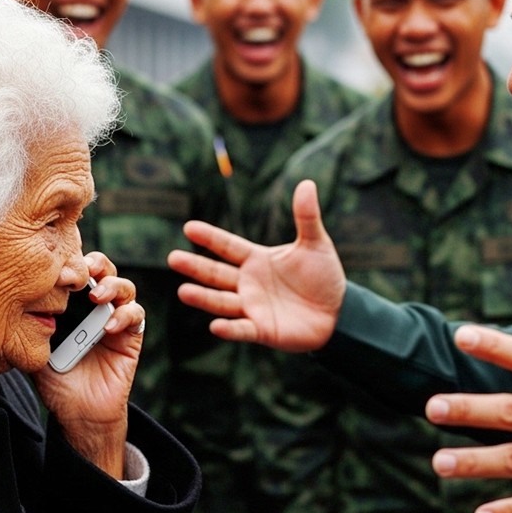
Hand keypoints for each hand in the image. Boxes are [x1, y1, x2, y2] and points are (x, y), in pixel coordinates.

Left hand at [33, 251, 145, 477]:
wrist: (78, 413)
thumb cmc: (57, 381)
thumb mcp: (36, 349)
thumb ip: (31, 327)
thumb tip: (14, 305)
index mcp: (74, 305)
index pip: (77, 272)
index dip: (71, 265)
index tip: (56, 272)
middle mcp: (97, 307)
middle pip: (104, 270)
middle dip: (96, 265)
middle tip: (82, 273)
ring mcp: (115, 320)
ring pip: (125, 287)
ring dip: (112, 286)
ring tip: (96, 297)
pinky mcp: (131, 336)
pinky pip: (136, 316)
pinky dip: (125, 316)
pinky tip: (107, 328)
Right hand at [167, 179, 345, 352]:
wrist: (339, 312)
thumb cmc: (324, 276)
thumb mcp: (316, 244)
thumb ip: (306, 217)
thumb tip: (307, 183)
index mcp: (257, 259)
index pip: (228, 246)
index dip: (210, 237)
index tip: (189, 227)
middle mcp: (248, 283)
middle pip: (216, 274)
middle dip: (195, 267)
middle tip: (172, 258)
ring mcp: (252, 307)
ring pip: (222, 301)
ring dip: (204, 298)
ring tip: (183, 291)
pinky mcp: (262, 329)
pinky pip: (242, 329)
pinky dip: (229, 328)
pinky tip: (215, 325)